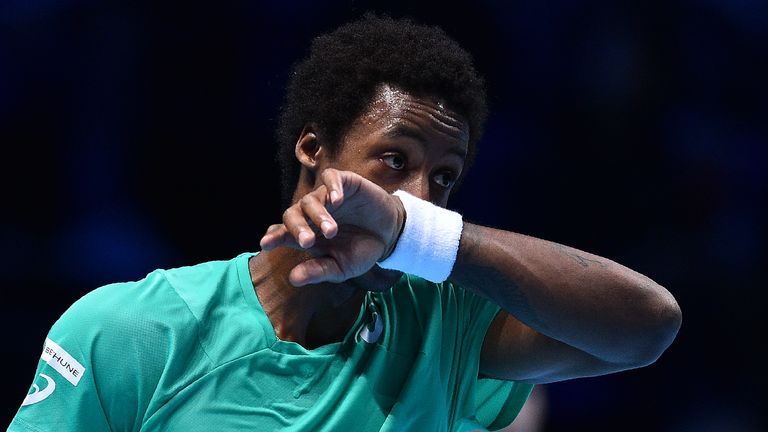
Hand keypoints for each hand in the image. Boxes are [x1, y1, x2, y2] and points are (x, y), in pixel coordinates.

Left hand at [259, 168, 404, 286]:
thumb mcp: (342, 267)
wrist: (391, 234)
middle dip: (297, 228)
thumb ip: (318, 271)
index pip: (283, 233)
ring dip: (318, 215)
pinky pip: (331, 178)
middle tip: (307, 241)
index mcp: (308, 234)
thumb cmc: (362, 251)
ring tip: (331, 231)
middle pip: (292, 214)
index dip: (274, 236)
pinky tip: (338, 200)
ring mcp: (327, 197)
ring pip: (311, 199)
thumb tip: (293, 279)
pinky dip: (332, 186)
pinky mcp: (344, 183)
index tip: (266, 245)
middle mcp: (312, 214)